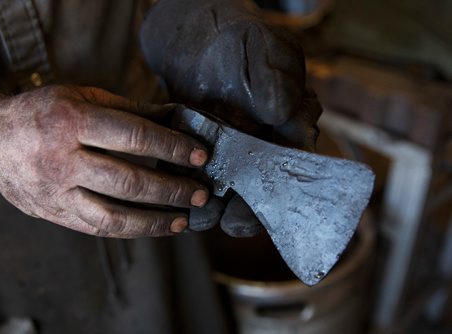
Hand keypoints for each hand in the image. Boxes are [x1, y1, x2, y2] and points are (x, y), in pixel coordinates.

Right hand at [0, 86, 209, 237]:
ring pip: (113, 215)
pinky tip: (155, 227)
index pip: (133, 136)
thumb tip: (173, 117)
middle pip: (128, 181)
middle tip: (201, 192)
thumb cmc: (41, 113)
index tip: (200, 155)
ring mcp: (56, 191)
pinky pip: (98, 228)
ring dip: (155, 220)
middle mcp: (62, 159)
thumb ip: (127, 109)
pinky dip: (131, 230)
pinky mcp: (54, 213)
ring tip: (184, 219)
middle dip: (171, 189)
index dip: (171, 147)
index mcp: (70, 121)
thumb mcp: (80, 97)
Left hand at [141, 0, 321, 235]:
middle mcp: (259, 153)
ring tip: (197, 214)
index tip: (262, 213)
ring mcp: (226, 158)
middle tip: (230, 223)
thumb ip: (277, 81)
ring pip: (223, 195)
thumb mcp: (268, 53)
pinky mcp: (194, 157)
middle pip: (257, 196)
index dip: (278, 200)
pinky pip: (190, 181)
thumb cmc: (243, 44)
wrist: (199, 41)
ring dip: (211, 209)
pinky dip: (183, 192)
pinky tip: (173, 199)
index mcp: (287, 134)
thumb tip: (280, 113)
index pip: (291, 174)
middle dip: (244, 214)